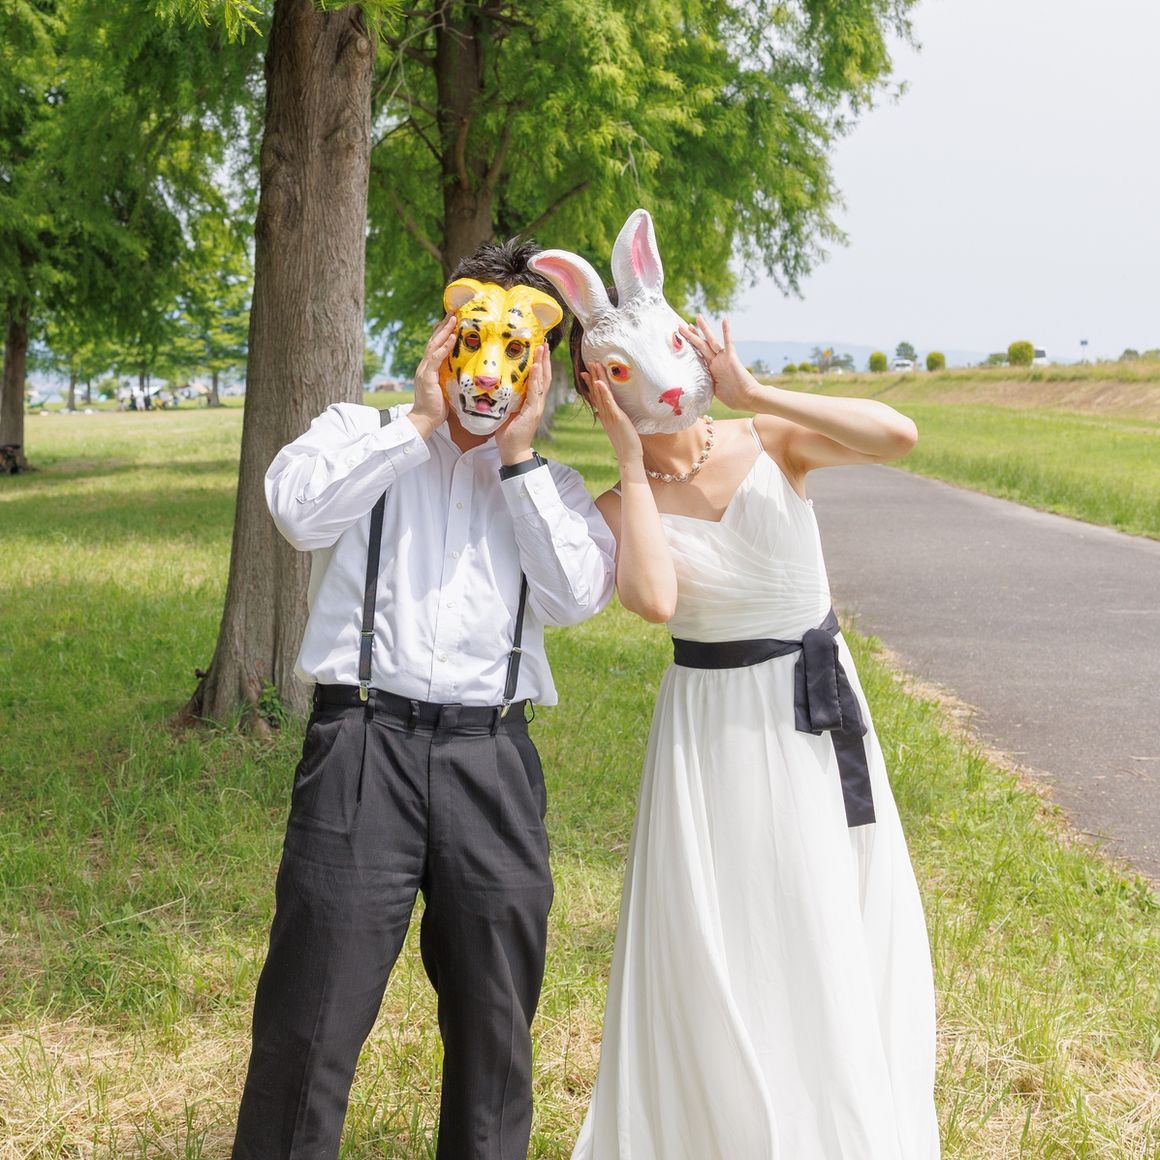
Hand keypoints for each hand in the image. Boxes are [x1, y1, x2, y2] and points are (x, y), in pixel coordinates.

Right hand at [410, 312, 456, 438]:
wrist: (425, 420)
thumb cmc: (438, 407)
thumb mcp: (447, 388)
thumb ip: (452, 377)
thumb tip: (465, 371)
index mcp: (429, 368)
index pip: (435, 346)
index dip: (443, 333)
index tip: (451, 321)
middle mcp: (425, 366)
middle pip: (434, 341)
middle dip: (444, 326)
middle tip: (453, 312)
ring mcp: (425, 370)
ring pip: (434, 345)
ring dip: (444, 331)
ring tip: (453, 318)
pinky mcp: (427, 376)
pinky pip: (436, 358)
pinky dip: (444, 347)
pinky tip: (451, 338)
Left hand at [494, 343, 550, 463]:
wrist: (513, 450)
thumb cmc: (508, 432)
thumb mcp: (506, 409)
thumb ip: (506, 397)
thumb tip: (494, 382)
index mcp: (532, 400)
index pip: (539, 378)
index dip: (540, 362)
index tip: (539, 347)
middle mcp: (537, 401)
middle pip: (544, 376)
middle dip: (545, 358)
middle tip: (543, 342)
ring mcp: (537, 406)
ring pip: (543, 381)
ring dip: (543, 364)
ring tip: (542, 349)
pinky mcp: (533, 412)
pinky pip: (535, 392)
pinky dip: (536, 379)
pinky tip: (536, 368)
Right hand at [582, 362, 643, 472]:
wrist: (628, 457)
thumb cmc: (625, 443)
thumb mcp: (615, 427)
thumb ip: (607, 418)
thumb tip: (599, 413)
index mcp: (604, 415)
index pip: (596, 396)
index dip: (591, 384)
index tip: (586, 372)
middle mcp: (605, 414)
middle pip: (597, 392)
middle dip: (593, 376)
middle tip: (589, 363)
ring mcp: (610, 415)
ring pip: (601, 394)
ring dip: (597, 379)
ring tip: (594, 366)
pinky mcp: (617, 418)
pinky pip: (609, 403)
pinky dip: (604, 392)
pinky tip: (600, 382)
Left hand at [679, 316, 756, 410]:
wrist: (748, 398)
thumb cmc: (734, 398)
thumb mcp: (715, 391)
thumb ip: (707, 385)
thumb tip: (695, 387)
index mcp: (711, 369)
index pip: (698, 355)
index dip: (690, 346)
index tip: (681, 338)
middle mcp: (716, 361)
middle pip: (701, 345)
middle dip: (691, 335)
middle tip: (681, 325)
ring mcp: (723, 358)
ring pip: (711, 341)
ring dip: (704, 329)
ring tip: (697, 317)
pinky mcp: (732, 358)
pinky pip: (728, 342)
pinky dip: (726, 331)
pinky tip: (725, 320)